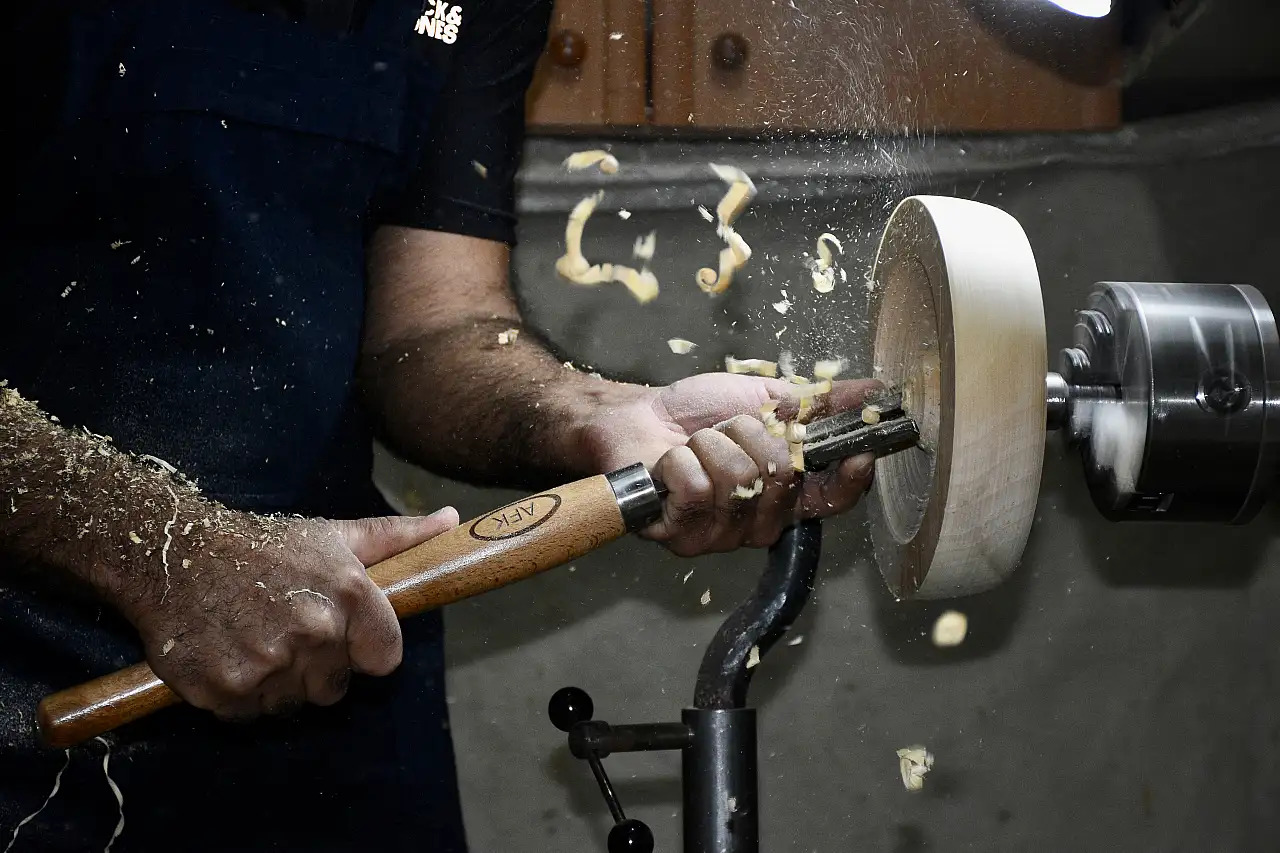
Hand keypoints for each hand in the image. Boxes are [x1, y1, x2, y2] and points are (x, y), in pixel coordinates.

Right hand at [112, 508, 458, 720]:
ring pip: (295, 703)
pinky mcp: (225, 692)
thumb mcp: (336, 535)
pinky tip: (232, 655)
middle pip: (337, 686)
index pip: (385, 658)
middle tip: (288, 630)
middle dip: (319, 666)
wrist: (174, 554)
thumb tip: (453, 521)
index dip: (364, 649)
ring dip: (281, 683)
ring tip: (258, 639)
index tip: (342, 634)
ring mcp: (268, 665)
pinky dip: (243, 695)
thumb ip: (398, 537)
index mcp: (350, 594)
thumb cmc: (264, 545)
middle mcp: (315, 632)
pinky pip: (251, 714)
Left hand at [582, 373, 879, 556]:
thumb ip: (818, 401)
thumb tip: (874, 390)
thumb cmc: (697, 412)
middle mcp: (758, 521)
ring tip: (693, 446)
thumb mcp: (765, 397)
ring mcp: (720, 535)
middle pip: (784, 477)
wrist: (636, 417)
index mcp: (785, 493)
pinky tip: (667, 465)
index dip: (851, 481)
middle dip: (752, 435)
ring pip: (738, 480)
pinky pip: (698, 490)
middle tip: (727, 430)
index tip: (860, 452)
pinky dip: (680, 460)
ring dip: (710, 444)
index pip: (834, 500)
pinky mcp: (681, 535)